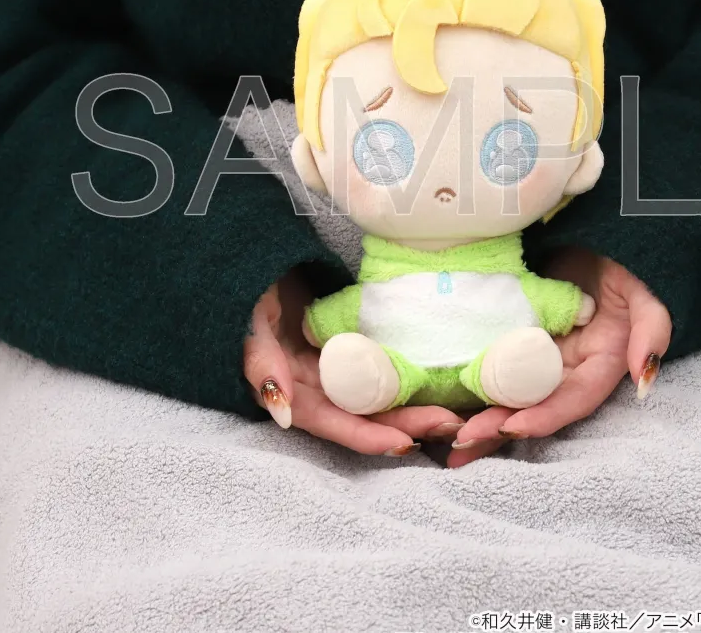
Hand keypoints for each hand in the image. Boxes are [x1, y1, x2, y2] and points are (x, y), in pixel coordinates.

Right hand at [243, 271, 466, 455]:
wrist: (256, 256)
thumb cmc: (247, 287)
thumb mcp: (249, 320)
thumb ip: (260, 362)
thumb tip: (283, 413)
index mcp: (287, 386)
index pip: (330, 421)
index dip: (365, 436)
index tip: (404, 444)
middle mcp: (312, 383)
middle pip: (361, 415)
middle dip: (404, 424)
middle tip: (448, 425)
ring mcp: (332, 363)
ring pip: (376, 395)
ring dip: (411, 406)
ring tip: (453, 410)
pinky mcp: (349, 343)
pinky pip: (379, 366)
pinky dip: (405, 376)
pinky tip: (436, 379)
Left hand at [448, 248, 671, 467]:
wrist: (597, 237)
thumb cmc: (625, 262)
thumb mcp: (644, 292)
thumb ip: (652, 329)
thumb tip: (644, 379)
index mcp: (599, 365)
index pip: (572, 399)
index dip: (543, 416)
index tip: (510, 428)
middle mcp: (567, 368)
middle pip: (533, 406)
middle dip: (499, 427)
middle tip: (463, 440)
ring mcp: (539, 355)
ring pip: (508, 394)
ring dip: (479, 417)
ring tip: (442, 435)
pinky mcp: (514, 338)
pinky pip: (492, 366)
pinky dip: (469, 386)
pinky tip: (440, 400)